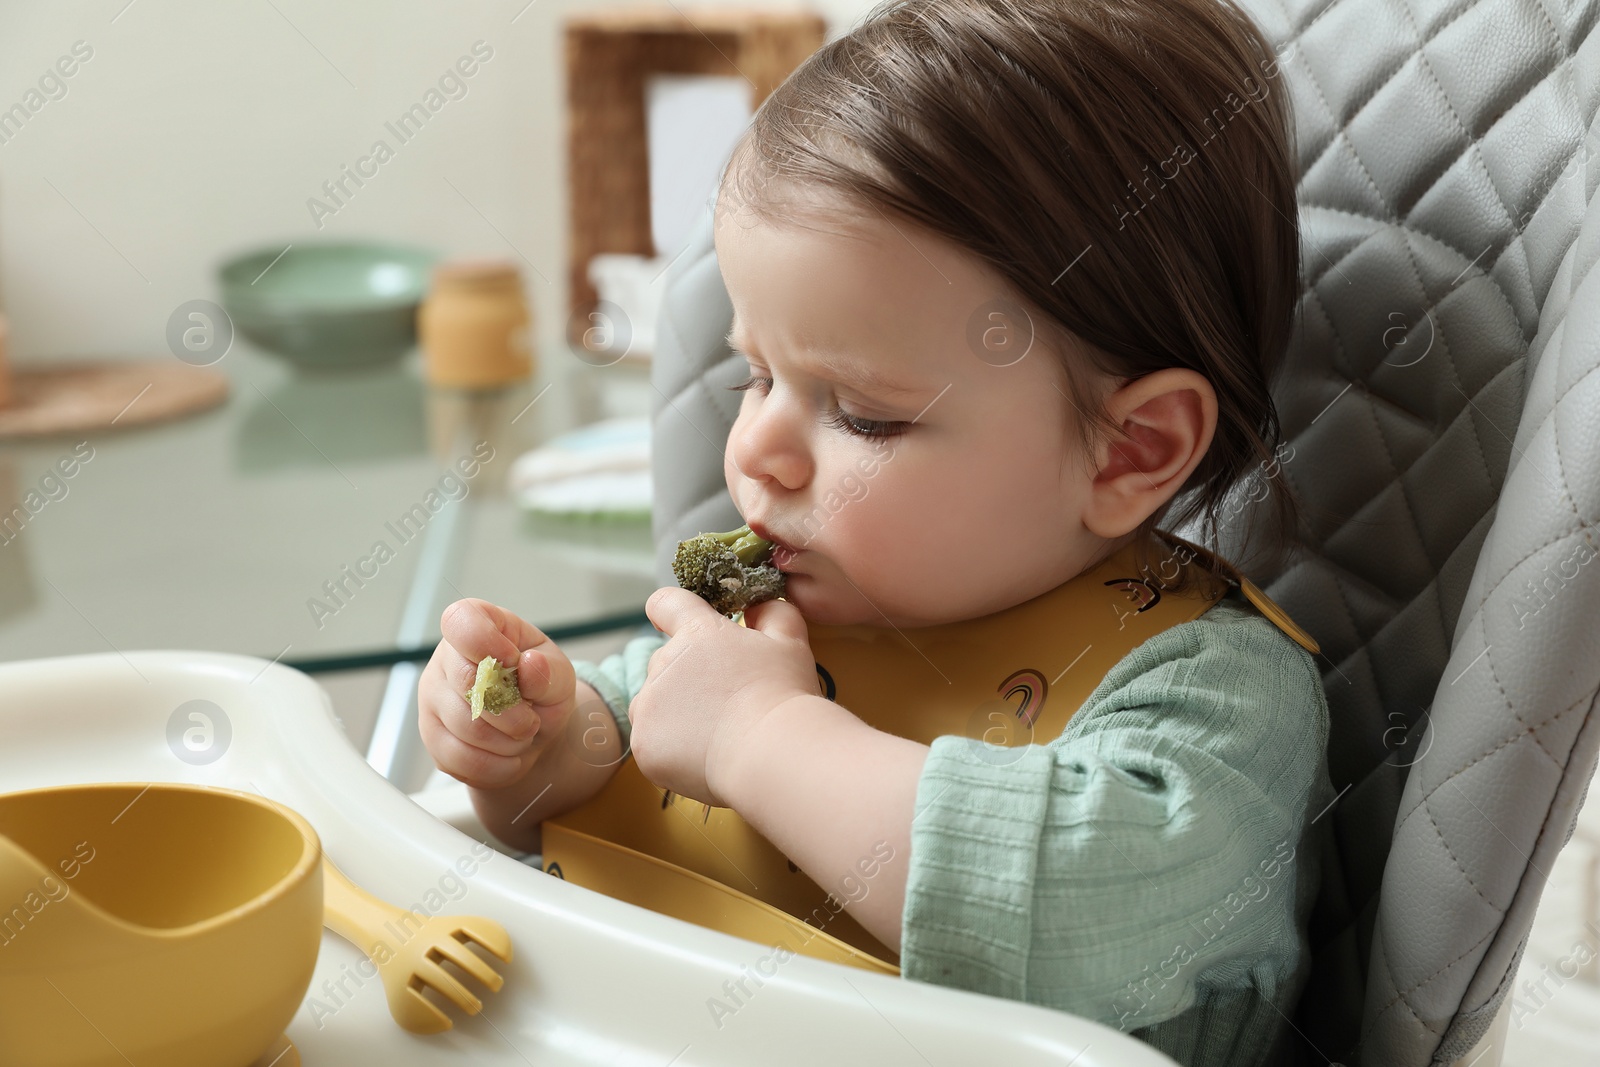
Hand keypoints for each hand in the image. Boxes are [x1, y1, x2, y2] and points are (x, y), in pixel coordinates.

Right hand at [418, 598, 577, 789]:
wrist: (534, 732)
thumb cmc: (542, 689)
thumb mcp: (558, 674)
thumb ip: (548, 670)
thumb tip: (530, 664)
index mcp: (477, 626)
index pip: (461, 621)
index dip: (486, 642)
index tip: (515, 661)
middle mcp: (446, 659)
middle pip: (466, 682)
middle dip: (512, 710)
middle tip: (532, 719)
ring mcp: (432, 699)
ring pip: (466, 727)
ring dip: (508, 741)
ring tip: (523, 735)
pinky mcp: (432, 737)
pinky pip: (460, 759)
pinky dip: (497, 766)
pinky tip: (510, 757)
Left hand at [628, 587, 820, 806]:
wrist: (770, 753)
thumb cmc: (782, 696)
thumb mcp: (790, 642)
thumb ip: (771, 613)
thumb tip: (757, 605)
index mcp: (697, 632)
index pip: (666, 603)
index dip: (670, 611)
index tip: (681, 627)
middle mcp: (664, 662)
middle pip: (665, 662)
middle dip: (688, 677)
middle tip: (725, 701)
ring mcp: (649, 704)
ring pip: (653, 703)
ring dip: (674, 712)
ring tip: (714, 732)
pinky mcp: (643, 743)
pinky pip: (650, 741)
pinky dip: (671, 749)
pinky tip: (703, 755)